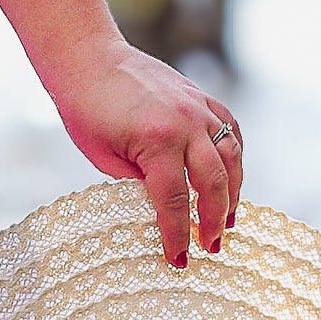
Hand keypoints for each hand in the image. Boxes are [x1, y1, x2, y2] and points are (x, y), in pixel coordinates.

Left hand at [50, 40, 243, 265]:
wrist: (88, 59)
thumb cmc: (85, 110)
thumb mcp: (105, 158)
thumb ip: (139, 181)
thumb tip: (164, 206)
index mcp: (156, 141)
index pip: (174, 201)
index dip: (177, 235)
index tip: (179, 260)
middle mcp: (184, 123)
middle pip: (213, 183)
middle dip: (214, 220)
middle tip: (211, 245)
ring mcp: (197, 107)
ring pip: (232, 156)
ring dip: (234, 191)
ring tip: (228, 219)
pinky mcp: (200, 97)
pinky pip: (230, 130)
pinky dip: (234, 156)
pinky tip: (230, 177)